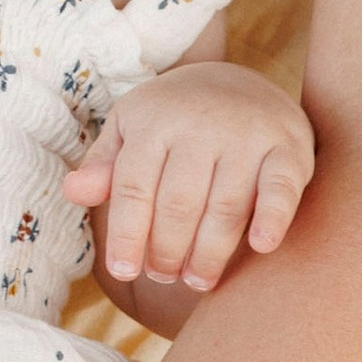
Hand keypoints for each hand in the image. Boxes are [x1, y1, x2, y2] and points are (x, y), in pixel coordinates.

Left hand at [63, 61, 314, 295]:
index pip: (134, 187)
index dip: (127, 234)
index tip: (123, 270)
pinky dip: (272, 218)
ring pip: (225, 205)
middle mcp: (200, 124)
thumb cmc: (174, 119)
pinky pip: (280, 187)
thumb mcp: (130, 130)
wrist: (240, 82)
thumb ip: (104, 164)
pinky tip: (260, 247)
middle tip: (164, 275)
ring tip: (197, 280)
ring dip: (209, 252)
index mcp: (155, 120)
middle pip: (179, 203)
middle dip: (167, 249)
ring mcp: (247, 134)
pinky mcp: (288, 147)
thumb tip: (73, 192)